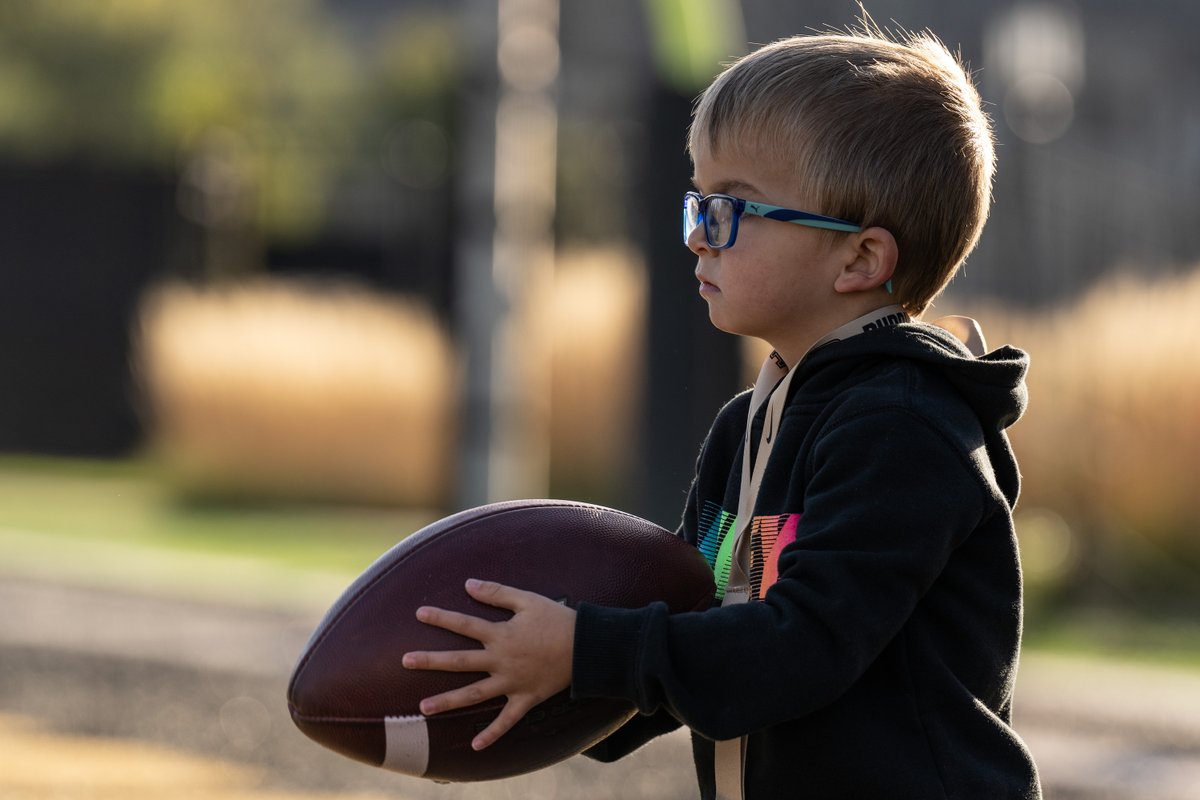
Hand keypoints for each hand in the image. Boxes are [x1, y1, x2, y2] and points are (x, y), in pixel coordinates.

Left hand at [401, 578, 575, 750]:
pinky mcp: (526, 698)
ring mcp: (512, 682)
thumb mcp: (528, 599)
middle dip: (431, 661)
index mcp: (501, 634)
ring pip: (474, 694)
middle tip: (405, 661)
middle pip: (460, 661)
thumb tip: (468, 583)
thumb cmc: (558, 620)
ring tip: (423, 707)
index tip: (419, 613)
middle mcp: (501, 660)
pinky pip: (507, 720)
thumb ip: (497, 593)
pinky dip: (492, 733)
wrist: (587, 647)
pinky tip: (475, 746)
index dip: (442, 617)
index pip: (465, 624)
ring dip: (448, 700)